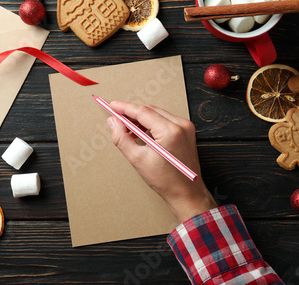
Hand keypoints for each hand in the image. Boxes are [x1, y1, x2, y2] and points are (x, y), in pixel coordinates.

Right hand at [107, 101, 216, 222]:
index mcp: (171, 131)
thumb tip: (113, 122)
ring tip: (127, 130)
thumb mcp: (138, 159)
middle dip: (132, 113)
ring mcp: (186, 127)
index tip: (112, 106)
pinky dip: (151, 123)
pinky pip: (165, 120)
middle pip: (150, 110)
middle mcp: (181, 125)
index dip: (125, 108)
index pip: (143, 112)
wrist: (186, 193)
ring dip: (141, 118)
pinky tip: (141, 132)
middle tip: (116, 119)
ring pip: (157, 114)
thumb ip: (122, 138)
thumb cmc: (166, 181)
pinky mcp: (187, 131)